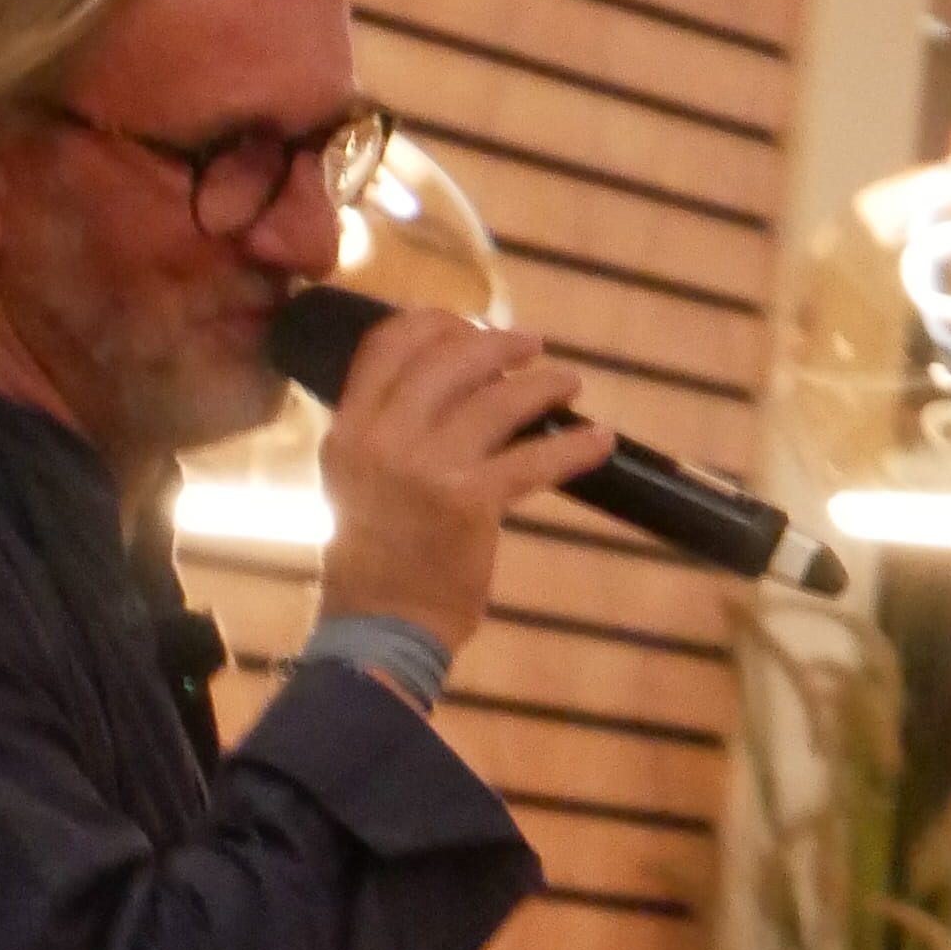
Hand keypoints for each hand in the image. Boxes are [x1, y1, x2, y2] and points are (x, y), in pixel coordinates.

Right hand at [313, 308, 595, 659]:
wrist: (381, 627)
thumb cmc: (373, 562)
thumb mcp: (355, 483)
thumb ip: (383, 434)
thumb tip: (441, 393)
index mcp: (349, 430)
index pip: (386, 346)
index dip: (431, 321)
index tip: (466, 322)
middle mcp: (383, 439)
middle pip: (447, 359)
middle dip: (497, 343)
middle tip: (531, 345)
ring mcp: (427, 468)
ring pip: (497, 399)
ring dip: (542, 384)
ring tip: (569, 382)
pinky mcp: (471, 502)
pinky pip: (535, 460)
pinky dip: (576, 446)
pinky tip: (601, 439)